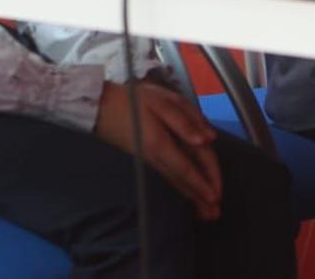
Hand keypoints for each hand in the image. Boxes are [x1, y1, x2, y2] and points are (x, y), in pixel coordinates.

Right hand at [93, 79, 222, 220]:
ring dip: (191, 196)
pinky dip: (180, 186)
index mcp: (161, 143)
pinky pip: (168, 176)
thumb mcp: (162, 101)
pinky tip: (188, 192)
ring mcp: (149, 160)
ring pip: (175, 181)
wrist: (99, 108)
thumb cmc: (133, 100)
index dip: (202, 182)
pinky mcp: (145, 158)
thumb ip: (186, 120)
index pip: (187, 167)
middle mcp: (155, 157)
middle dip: (199, 197)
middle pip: (183, 179)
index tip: (215, 196)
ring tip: (205, 212)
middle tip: (215, 214)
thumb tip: (208, 139)